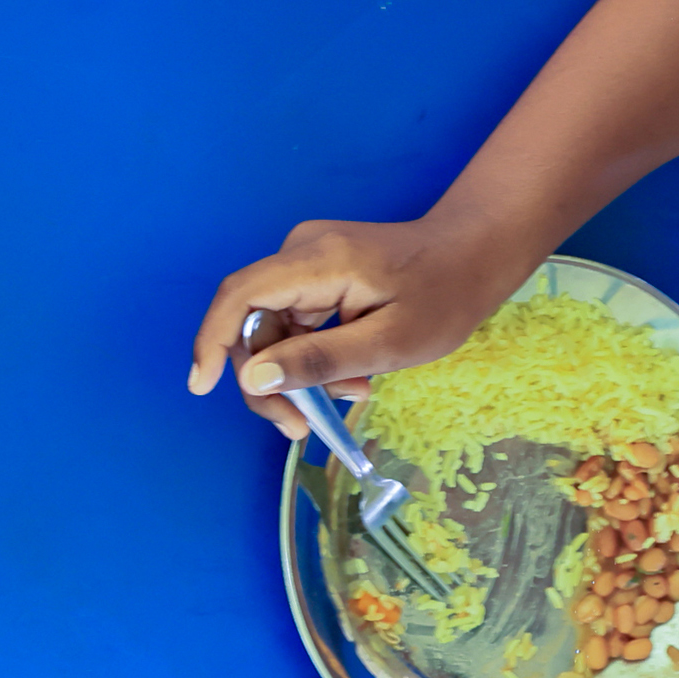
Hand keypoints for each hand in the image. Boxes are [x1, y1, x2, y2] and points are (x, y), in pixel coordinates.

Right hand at [184, 215, 535, 429]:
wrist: (476, 252)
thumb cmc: (444, 294)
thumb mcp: (388, 342)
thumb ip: (318, 360)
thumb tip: (252, 379)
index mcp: (316, 261)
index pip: (239, 298)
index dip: (212, 342)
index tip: (202, 386)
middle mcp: (300, 253)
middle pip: (252, 322)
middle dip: (269, 379)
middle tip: (300, 425)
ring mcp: (306, 262)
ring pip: (272, 329)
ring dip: (297, 372)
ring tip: (351, 395)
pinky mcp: (316, 275)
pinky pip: (294, 323)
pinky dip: (312, 356)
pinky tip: (350, 376)